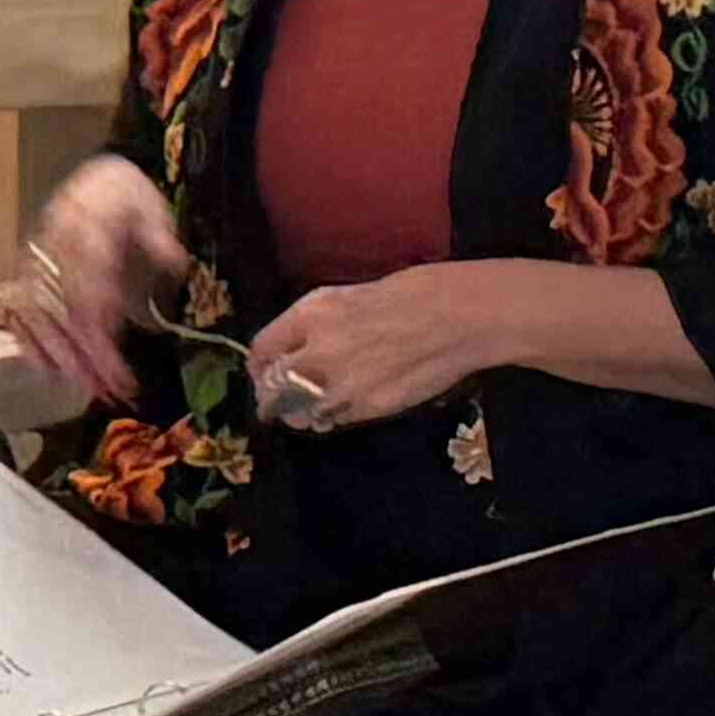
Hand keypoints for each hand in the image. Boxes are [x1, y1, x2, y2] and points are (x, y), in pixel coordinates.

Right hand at [2, 154, 186, 408]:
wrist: (96, 179)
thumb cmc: (126, 198)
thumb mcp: (151, 206)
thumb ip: (158, 236)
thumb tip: (172, 262)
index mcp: (83, 230)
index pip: (87, 296)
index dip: (101, 340)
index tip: (120, 372)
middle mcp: (52, 250)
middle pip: (63, 315)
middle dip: (85, 360)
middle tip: (110, 392)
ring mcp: (35, 262)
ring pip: (39, 318)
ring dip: (62, 358)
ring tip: (88, 388)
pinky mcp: (27, 273)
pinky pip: (18, 312)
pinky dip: (29, 341)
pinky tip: (47, 368)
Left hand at [243, 266, 500, 432]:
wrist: (457, 316)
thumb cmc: (408, 295)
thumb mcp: (345, 297)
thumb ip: (312, 325)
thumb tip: (290, 350)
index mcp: (310, 316)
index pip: (261, 350)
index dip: (257, 366)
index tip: (261, 372)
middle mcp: (318, 352)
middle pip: (272, 388)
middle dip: (271, 396)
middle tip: (275, 401)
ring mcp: (342, 384)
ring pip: (299, 412)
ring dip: (298, 412)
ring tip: (306, 408)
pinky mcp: (368, 408)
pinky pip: (333, 420)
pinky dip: (329, 417)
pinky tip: (337, 408)